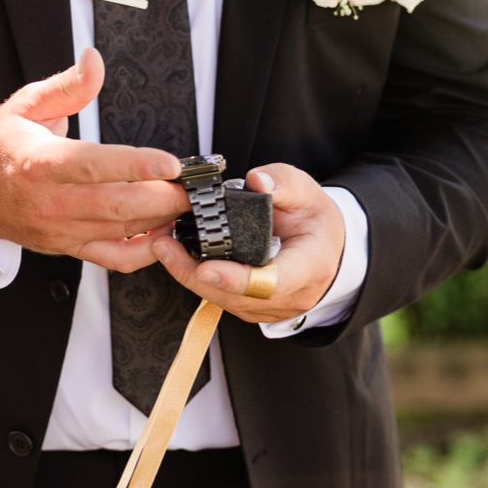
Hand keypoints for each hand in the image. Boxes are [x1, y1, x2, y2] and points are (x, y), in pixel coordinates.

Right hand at [0, 48, 190, 270]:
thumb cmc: (2, 146)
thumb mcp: (27, 103)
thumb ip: (67, 85)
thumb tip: (94, 59)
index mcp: (41, 162)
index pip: (93, 166)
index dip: (135, 166)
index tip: (170, 163)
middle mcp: (52, 201)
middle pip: (116, 205)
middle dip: (164, 197)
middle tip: (196, 185)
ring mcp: (62, 229)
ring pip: (121, 232)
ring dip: (161, 220)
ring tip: (189, 202)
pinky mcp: (69, 246)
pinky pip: (114, 259)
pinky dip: (145, 251)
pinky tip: (166, 230)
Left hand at [150, 164, 345, 323]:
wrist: (326, 248)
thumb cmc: (315, 219)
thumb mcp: (308, 192)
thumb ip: (284, 182)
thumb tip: (257, 180)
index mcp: (308, 268)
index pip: (271, 282)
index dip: (237, 278)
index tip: (206, 267)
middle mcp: (288, 296)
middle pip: (236, 295)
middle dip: (194, 273)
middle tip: (164, 245)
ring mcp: (268, 307)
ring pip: (223, 300)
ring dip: (188, 275)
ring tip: (161, 245)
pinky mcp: (251, 307)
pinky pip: (219, 298)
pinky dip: (195, 278)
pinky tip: (174, 255)